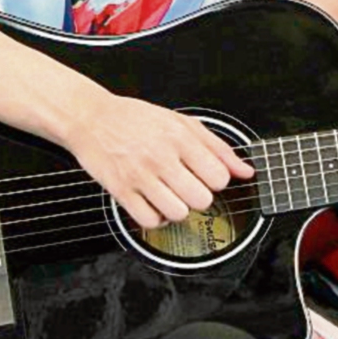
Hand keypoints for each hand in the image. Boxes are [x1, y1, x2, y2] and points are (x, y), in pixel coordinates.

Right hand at [64, 92, 254, 228]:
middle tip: (189, 185)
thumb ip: (217, 147)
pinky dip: (157, 218)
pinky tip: (155, 203)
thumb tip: (246, 170)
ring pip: (178, 213)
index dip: (216, 180)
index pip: (218, 177)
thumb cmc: (137, 118)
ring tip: (171, 194)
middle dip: (199, 196)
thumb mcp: (182, 122)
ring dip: (179, 208)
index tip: (206, 175)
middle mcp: (160, 157)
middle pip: (201, 199)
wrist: (91, 118)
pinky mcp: (120, 191)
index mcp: (179, 137)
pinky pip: (150, 220)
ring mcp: (139, 176)